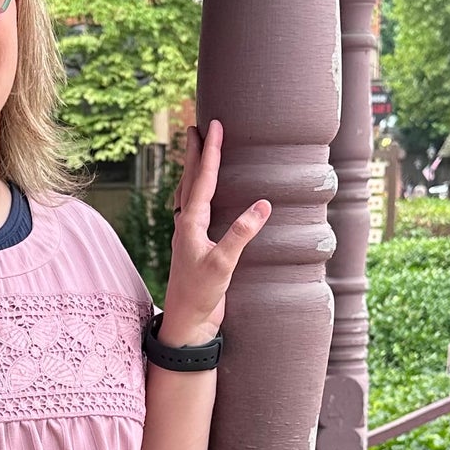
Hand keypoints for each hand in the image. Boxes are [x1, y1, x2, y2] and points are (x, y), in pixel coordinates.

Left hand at [158, 119, 270, 344]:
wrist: (186, 323)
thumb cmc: (200, 295)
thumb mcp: (223, 264)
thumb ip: (241, 234)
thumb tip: (263, 205)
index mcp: (191, 223)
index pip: (203, 179)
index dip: (211, 152)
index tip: (214, 126)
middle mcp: (186, 224)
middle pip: (191, 180)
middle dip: (196, 152)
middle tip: (198, 127)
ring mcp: (189, 235)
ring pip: (189, 194)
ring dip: (194, 170)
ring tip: (196, 151)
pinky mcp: (195, 247)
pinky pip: (193, 210)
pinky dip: (196, 194)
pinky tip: (199, 196)